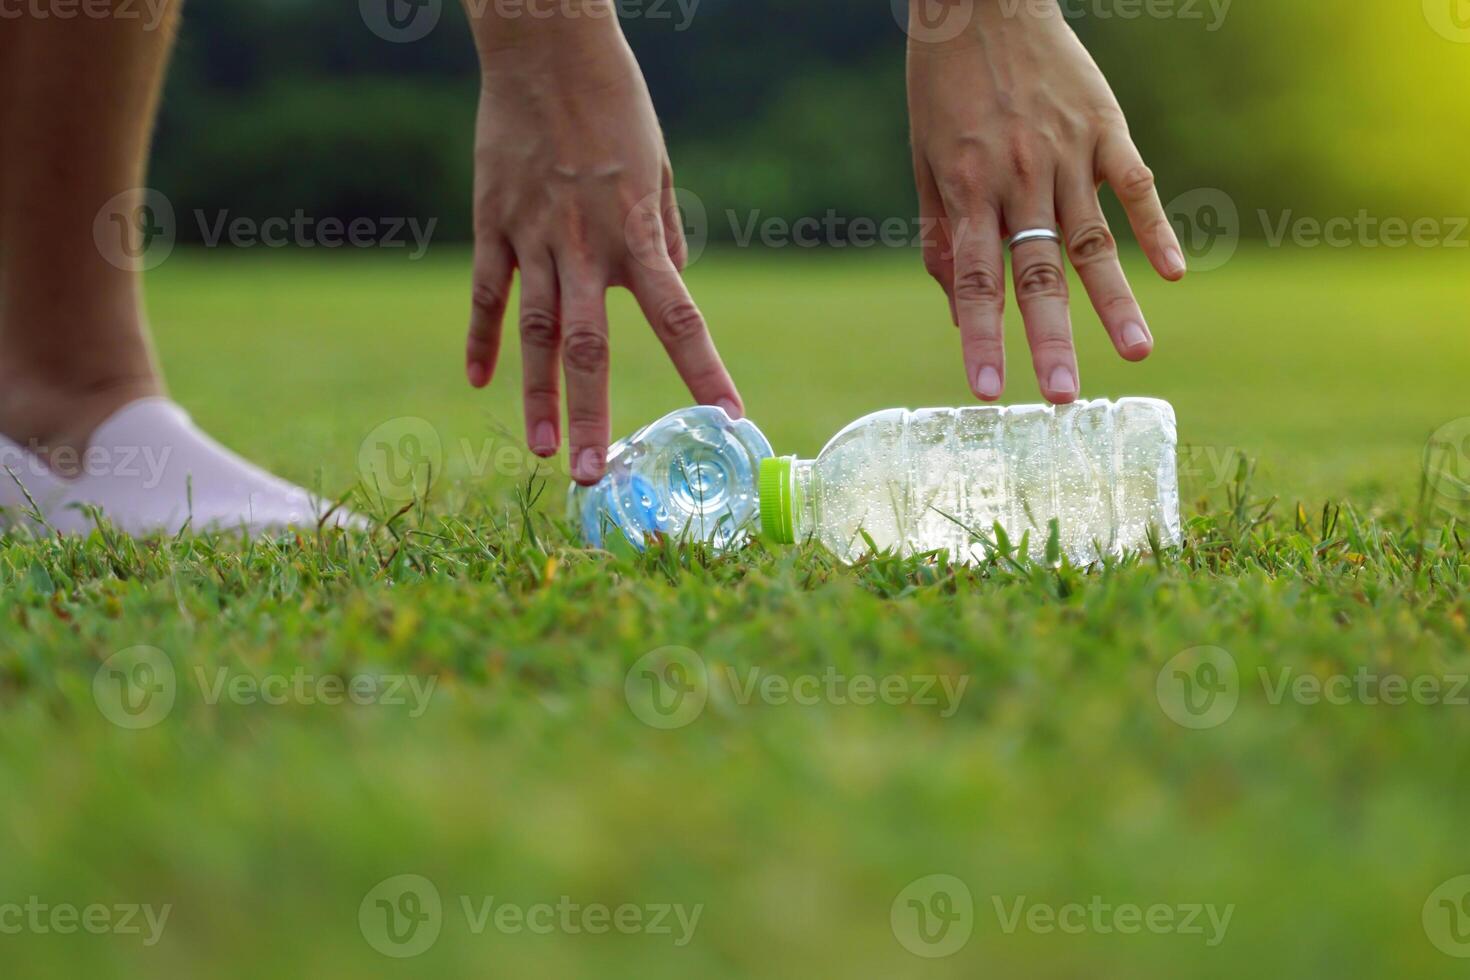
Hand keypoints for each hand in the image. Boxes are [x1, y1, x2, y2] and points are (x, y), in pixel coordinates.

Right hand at [463, 15, 741, 483]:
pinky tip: (478, 381)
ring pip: (534, 335)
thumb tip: (673, 277)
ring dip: (537, 397)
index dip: (704, 371)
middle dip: (592, 417)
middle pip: (591, 349)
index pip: (679, 319)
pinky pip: (485, 294)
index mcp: (638, 235)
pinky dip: (481, 338)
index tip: (729, 417)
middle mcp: (585, 248)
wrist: (546, 50)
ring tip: (541, 453)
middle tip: (591, 476)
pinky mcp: (491, 225)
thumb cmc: (615, 106)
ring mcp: (532, 240)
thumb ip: (663, 233)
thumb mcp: (658, 168)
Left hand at [907, 1, 1186, 403]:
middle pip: (1038, 273)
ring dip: (1115, 302)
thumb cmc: (944, 88)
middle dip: (1051, 340)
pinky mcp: (1107, 128)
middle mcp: (1020, 178)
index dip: (981, 338)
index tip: (989, 391)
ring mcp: (1068, 153)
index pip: (973, 281)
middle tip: (1064, 399)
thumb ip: (940, 234)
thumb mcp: (924, 160)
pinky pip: (1136, 186)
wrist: (984, 2)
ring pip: (1094, 241)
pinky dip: (1157, 228)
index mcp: (968, 189)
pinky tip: (1173, 273)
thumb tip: (956, 309)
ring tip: (1138, 354)